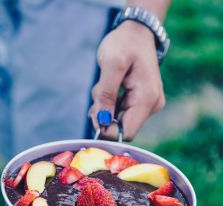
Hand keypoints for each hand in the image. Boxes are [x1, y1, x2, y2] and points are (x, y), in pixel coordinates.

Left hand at [89, 21, 165, 140]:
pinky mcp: (140, 101)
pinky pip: (119, 112)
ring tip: (103, 85)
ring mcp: (146, 104)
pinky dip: (108, 103)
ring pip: (117, 120)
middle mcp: (151, 105)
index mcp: (147, 99)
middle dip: (103, 114)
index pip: (126, 133)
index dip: (107, 128)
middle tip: (98, 92)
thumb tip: (103, 121)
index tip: (95, 111)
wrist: (136, 33)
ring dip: (104, 107)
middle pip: (120, 127)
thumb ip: (106, 94)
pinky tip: (107, 87)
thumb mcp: (111, 65)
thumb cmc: (124, 44)